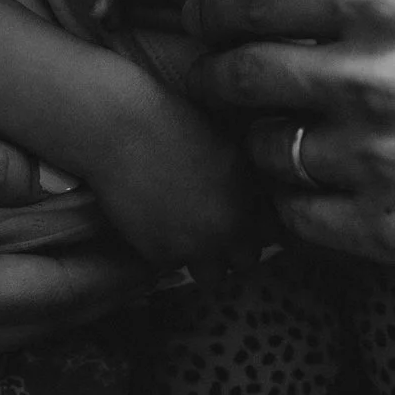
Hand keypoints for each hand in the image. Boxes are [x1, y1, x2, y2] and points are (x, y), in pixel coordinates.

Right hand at [0, 125, 147, 379]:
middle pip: (46, 322)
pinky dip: (23, 306)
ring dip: (70, 302)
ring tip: (125, 266)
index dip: (118, 267)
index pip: (55, 288)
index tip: (172, 243)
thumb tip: (45, 172)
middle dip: (111, 290)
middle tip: (173, 256)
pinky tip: (40, 279)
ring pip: (15, 335)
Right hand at [80, 88, 260, 270]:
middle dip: (237, 246)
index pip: (274, 233)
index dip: (260, 223)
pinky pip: (175, 266)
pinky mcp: (159, 255)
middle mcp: (227, 229)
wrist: (120, 128)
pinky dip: (171, 251)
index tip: (249, 215)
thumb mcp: (227, 140)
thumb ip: (249, 176)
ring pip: (213, 276)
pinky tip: (160, 223)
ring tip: (191, 230)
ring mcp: (193, 247)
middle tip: (219, 224)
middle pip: (247, 261)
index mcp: (250, 198)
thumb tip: (260, 190)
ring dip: (207, 259)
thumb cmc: (173, 118)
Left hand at [181, 0, 394, 289]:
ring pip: (264, 151)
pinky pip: (299, 218)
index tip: (201, 21)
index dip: (215, 12)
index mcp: (391, 1)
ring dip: (263, 148)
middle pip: (240, 75)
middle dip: (214, 78)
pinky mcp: (390, 231)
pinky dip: (297, 206)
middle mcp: (368, 73)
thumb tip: (320, 15)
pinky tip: (316, 199)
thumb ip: (391, 11)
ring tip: (280, 147)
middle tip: (210, 83)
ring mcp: (374, 157)